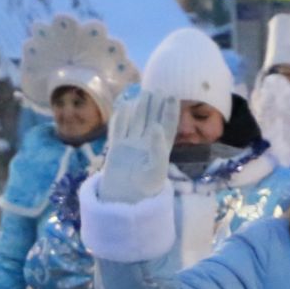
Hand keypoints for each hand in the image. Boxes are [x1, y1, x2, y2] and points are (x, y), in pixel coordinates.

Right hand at [98, 87, 178, 203]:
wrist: (125, 200)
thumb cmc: (145, 189)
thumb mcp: (156, 169)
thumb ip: (157, 148)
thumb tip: (155, 126)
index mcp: (160, 149)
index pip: (167, 127)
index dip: (170, 112)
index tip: (173, 97)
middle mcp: (146, 145)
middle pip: (151, 120)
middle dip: (155, 106)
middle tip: (158, 89)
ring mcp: (131, 145)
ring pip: (136, 122)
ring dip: (140, 108)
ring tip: (144, 93)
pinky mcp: (117, 149)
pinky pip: (119, 130)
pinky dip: (121, 118)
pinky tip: (124, 106)